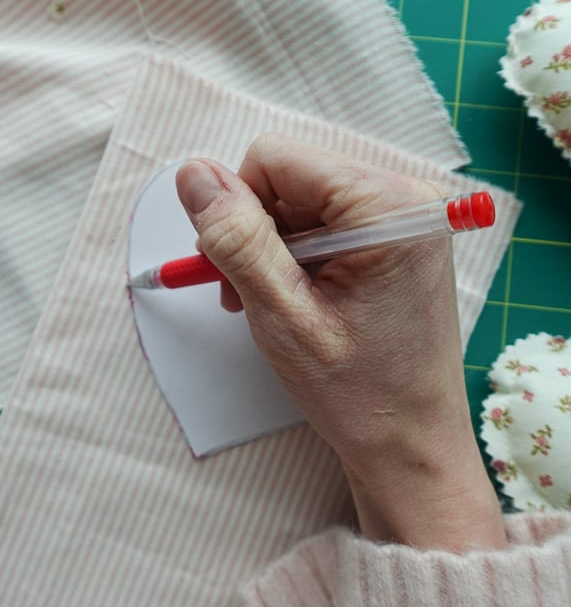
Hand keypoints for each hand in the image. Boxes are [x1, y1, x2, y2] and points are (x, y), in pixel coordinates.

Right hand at [176, 134, 505, 551]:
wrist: (414, 447)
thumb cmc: (359, 394)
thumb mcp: (282, 315)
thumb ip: (236, 239)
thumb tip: (194, 174)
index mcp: (388, 206)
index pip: (276, 159)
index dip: (237, 208)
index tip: (230, 269)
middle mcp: (406, 198)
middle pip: (291, 177)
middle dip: (255, 231)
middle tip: (244, 296)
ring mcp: (406, 219)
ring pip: (303, 201)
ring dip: (273, 249)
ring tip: (272, 306)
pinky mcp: (399, 240)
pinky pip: (328, 223)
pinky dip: (298, 257)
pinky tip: (295, 299)